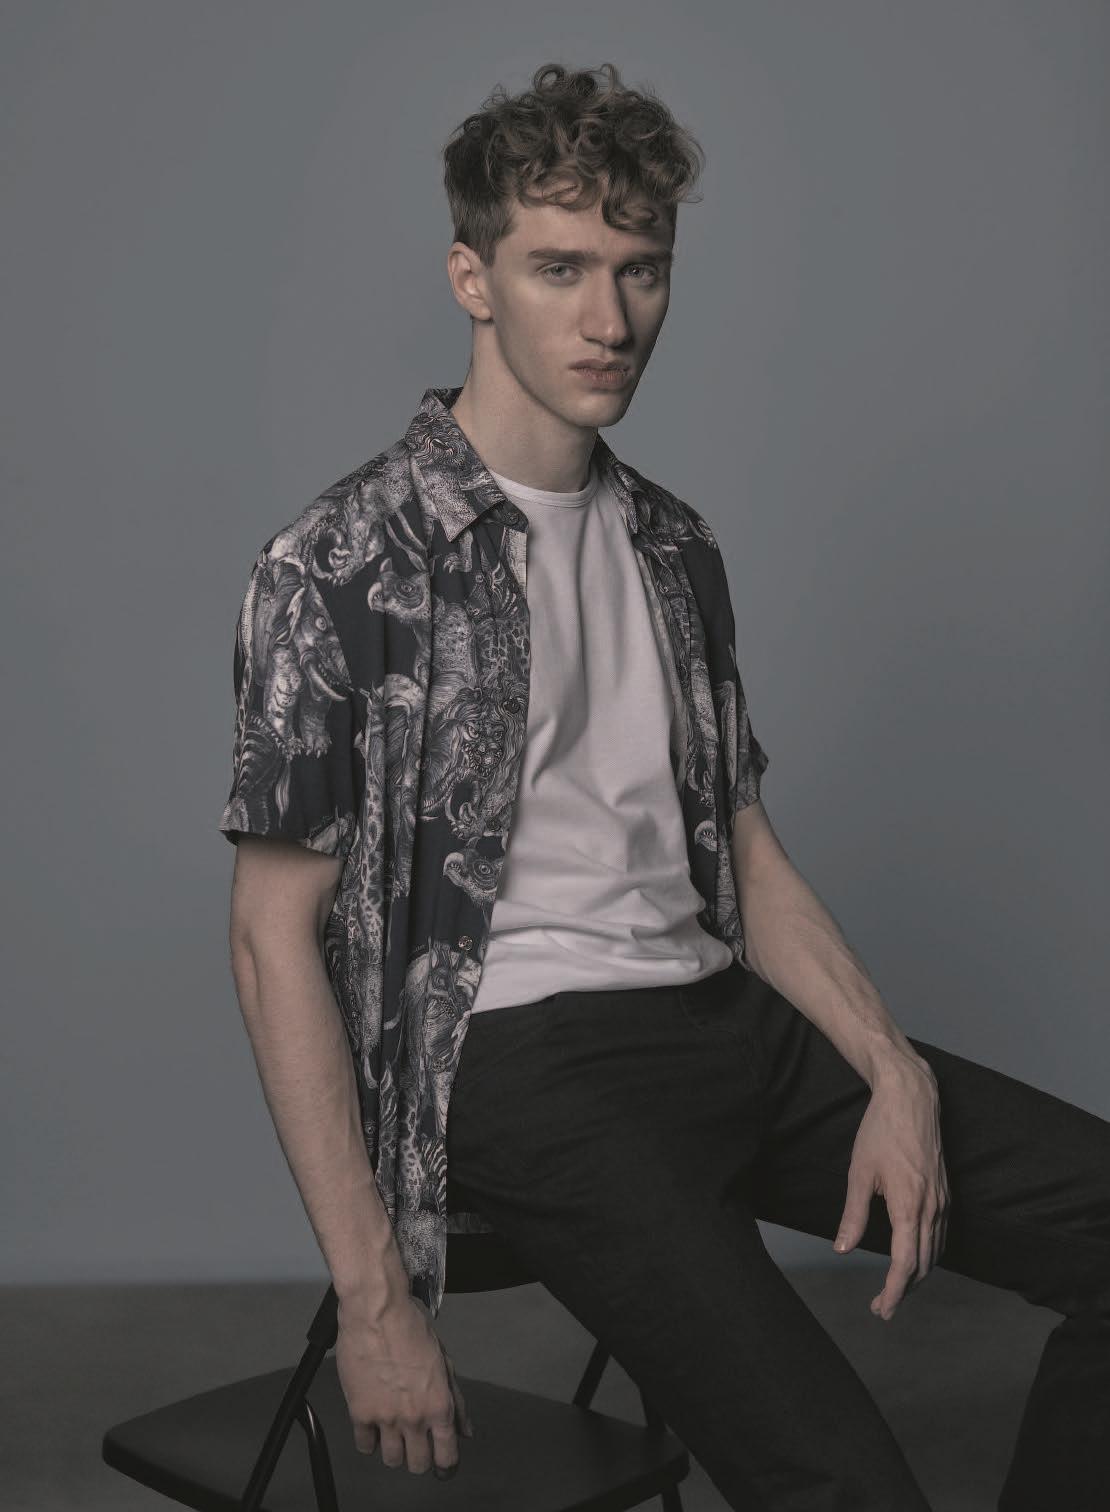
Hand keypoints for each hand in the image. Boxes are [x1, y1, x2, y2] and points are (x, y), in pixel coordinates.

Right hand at [335, 1291, 474, 1476]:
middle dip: (419, 1458)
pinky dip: (369, 1439)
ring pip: (391, 1460)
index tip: (442, 1465)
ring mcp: (386, 1419)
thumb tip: (466, 1431)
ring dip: (394, 1450)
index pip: (447, 1456)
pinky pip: (364, 1445)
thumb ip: (456, 1399)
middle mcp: (415, 1418)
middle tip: (415, 1442)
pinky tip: (373, 1423)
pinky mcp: (359, 1413)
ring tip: (393, 1431)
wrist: (376, 1312)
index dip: (446, 1466)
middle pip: (418, 1465)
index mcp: (439, 1405)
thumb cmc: (413, 1326)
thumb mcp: (444, 1360)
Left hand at [832, 1053, 949, 1320]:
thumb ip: (853, 1214)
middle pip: (923, 1264)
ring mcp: (942, 1200)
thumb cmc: (880, 1131)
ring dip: (917, 1275)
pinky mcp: (945, 1192)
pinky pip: (941, 1234)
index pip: (905, 1264)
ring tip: (896, 1288)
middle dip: (904, 1290)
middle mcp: (931, 1207)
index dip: (894, 1292)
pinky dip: (929, 1254)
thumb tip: (842, 1249)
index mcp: (909, 1205)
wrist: (911, 1099)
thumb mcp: (859, 1173)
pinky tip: (915, 1257)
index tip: (882, 1310)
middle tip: (882, 1306)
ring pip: (935, 1252)